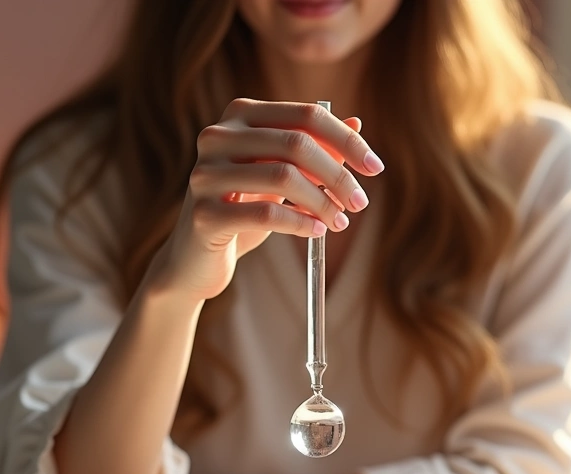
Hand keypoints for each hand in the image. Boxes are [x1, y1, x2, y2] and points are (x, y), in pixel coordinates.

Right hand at [150, 99, 384, 301]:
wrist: (194, 259)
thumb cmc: (243, 211)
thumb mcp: (281, 178)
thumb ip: (313, 151)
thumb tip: (357, 124)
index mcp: (238, 116)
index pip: (305, 115)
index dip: (346, 139)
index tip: (376, 168)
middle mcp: (216, 136)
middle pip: (296, 143)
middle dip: (338, 175)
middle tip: (360, 203)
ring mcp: (205, 174)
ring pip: (283, 177)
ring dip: (322, 202)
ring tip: (339, 221)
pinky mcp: (203, 214)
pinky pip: (266, 215)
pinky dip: (300, 223)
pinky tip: (316, 232)